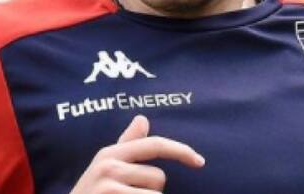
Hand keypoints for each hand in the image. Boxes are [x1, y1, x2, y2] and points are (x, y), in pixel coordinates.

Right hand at [69, 115, 204, 192]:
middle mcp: (109, 165)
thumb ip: (125, 144)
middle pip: (158, 178)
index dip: (181, 150)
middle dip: (151, 192)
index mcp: (109, 153)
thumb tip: (142, 118)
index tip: (200, 161)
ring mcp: (109, 186)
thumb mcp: (103, 168)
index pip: (154, 144)